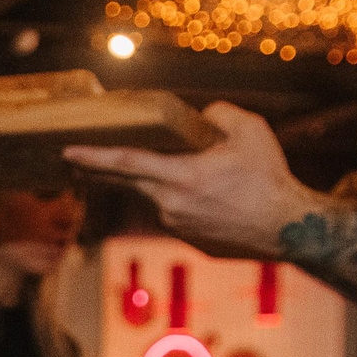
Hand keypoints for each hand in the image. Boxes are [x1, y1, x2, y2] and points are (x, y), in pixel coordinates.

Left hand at [64, 103, 327, 260]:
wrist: (289, 229)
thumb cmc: (269, 178)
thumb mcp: (250, 129)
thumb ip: (217, 114)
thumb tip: (199, 118)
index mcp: (181, 176)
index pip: (126, 162)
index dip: (93, 156)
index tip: (67, 152)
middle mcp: (170, 205)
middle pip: (127, 182)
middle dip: (102, 169)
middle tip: (79, 160)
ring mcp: (177, 227)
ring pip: (156, 197)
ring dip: (161, 181)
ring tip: (198, 173)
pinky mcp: (189, 242)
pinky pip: (175, 214)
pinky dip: (182, 200)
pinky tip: (211, 197)